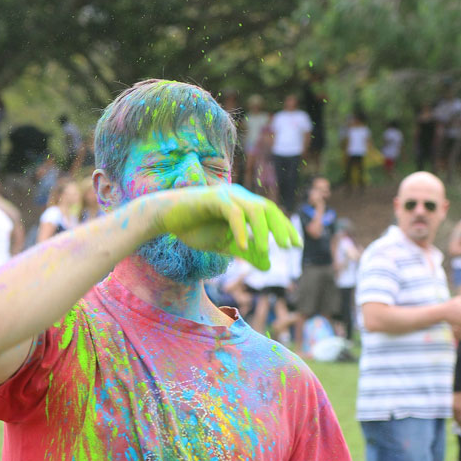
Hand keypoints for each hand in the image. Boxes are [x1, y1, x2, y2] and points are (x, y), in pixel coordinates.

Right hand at [148, 184, 300, 270]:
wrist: (165, 218)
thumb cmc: (194, 228)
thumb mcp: (224, 245)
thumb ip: (246, 253)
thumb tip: (269, 265)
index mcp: (243, 204)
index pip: (271, 213)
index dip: (285, 228)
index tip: (296, 245)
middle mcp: (238, 196)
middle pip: (268, 208)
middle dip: (281, 228)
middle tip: (290, 247)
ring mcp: (226, 195)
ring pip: (254, 209)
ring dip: (263, 231)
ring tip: (266, 251)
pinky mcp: (213, 198)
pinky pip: (233, 213)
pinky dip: (240, 230)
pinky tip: (243, 247)